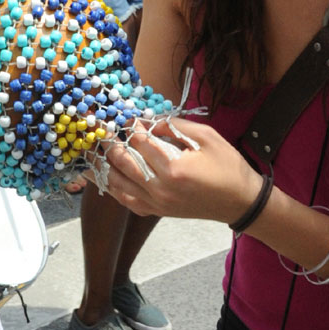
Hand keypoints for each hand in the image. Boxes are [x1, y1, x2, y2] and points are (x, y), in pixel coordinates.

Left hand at [102, 117, 260, 224]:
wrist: (240, 202)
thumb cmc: (228, 167)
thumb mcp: (207, 137)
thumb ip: (175, 126)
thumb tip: (150, 122)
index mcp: (174, 168)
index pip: (140, 142)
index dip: (131, 127)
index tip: (126, 118)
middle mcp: (160, 188)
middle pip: (123, 163)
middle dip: (109, 144)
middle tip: (99, 131)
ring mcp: (157, 203)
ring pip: (119, 185)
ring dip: (102, 168)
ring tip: (88, 154)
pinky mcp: (158, 211)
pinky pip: (127, 201)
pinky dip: (113, 190)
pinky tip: (103, 180)